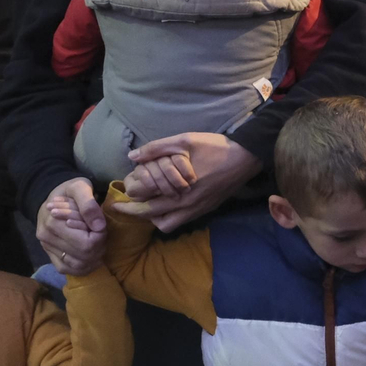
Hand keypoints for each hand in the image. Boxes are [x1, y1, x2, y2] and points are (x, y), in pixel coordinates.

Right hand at [36, 177, 106, 275]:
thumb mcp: (80, 188)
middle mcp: (46, 238)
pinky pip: (66, 269)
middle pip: (84, 256)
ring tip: (97, 243)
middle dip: (99, 246)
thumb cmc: (69, 191)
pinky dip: (83, 267)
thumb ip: (89, 204)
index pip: (86, 243)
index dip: (100, 236)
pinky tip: (92, 256)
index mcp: (52, 223)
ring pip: (77, 266)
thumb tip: (98, 226)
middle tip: (101, 234)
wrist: (53, 197)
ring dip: (93, 258)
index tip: (101, 225)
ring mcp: (47, 248)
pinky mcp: (50, 255)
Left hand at [112, 133, 261, 231]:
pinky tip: (168, 203)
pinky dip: (169, 217)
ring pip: (167, 224)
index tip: (118, 197)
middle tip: (121, 207)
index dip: (128, 199)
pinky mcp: (206, 209)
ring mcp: (198, 208)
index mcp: (178, 188)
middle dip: (133, 213)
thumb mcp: (184, 141)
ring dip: (154, 218)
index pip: (144, 201)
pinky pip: (182, 221)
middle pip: (151, 217)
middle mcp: (187, 204)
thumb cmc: (215, 147)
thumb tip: (132, 157)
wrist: (247, 156)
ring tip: (148, 205)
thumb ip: (157, 148)